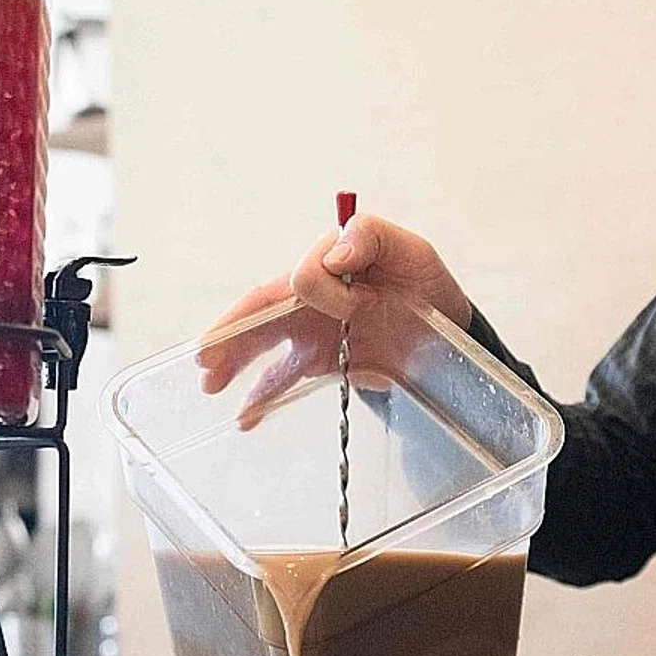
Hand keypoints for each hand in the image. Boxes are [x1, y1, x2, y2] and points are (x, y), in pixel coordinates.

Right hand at [195, 214, 473, 427]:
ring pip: (262, 346)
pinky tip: (246, 418)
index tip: (353, 306)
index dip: (316, 289)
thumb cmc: (424, 282)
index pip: (297, 278)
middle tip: (208, 357)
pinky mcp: (319, 363)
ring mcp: (311, 332)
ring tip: (212, 385)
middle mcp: (310, 298)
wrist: (448, 328)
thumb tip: (336, 256)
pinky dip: (263, 399)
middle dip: (232, 333)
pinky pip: (282, 380)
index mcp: (327, 264)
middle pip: (260, 312)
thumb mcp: (409, 249)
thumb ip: (370, 237)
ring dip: (235, 364)